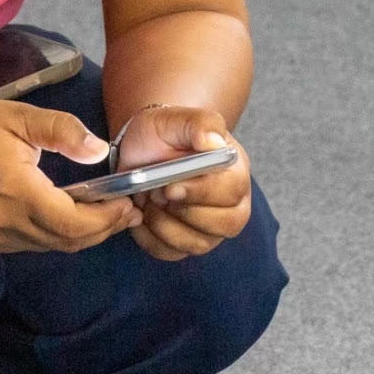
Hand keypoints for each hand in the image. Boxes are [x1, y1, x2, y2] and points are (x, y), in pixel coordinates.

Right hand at [0, 98, 140, 252]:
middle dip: (102, 229)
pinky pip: (31, 245)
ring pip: (50, 247)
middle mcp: (2, 224)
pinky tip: (69, 215)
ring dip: (81, 234)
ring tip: (107, 214)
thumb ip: (61, 131)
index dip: (106, 219)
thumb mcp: (16, 116)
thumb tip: (101, 150)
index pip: (72, 222)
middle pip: (66, 241)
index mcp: (13, 191)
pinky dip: (56, 234)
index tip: (128, 201)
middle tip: (128, 210)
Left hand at [110, 104, 251, 260]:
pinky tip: (142, 214)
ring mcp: (211, 227)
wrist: (139, 150)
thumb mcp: (175, 119)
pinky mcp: (187, 243)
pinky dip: (151, 238)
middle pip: (227, 225)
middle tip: (157, 192)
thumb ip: (199, 124)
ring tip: (149, 199)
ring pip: (199, 244)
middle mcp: (231, 203)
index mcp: (234, 169)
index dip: (201, 193)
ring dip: (165, 225)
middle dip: (185, 212)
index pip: (232, 191)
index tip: (170, 186)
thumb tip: (213, 142)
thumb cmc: (162, 133)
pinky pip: (173, 253)